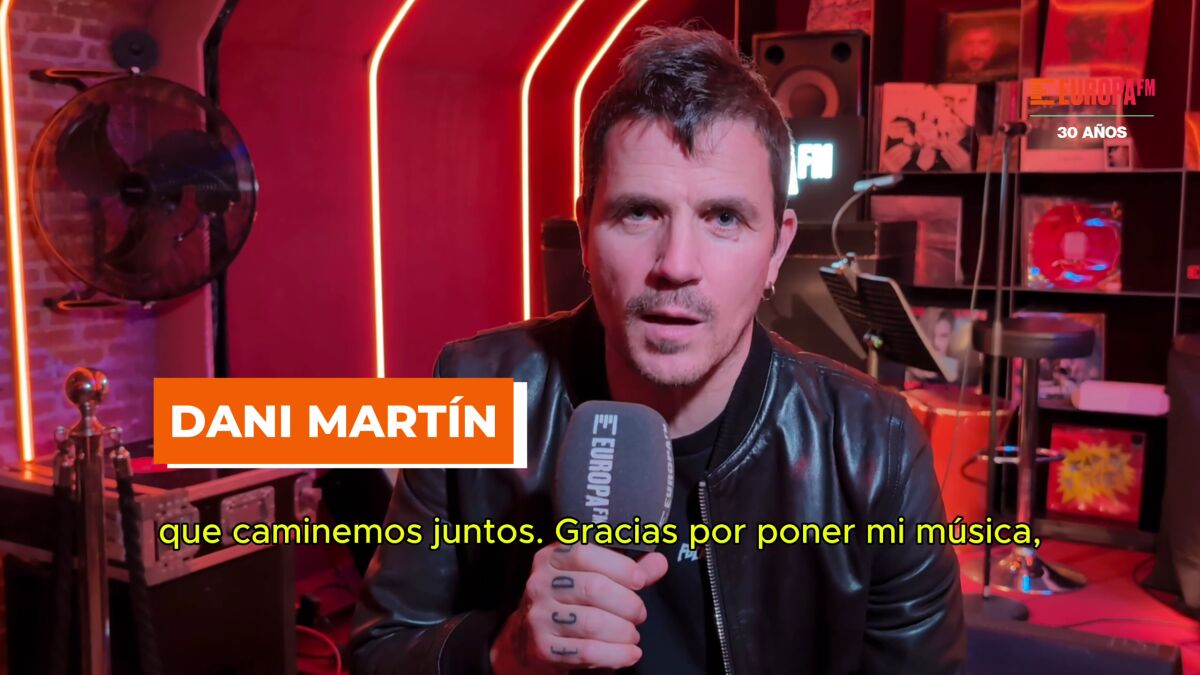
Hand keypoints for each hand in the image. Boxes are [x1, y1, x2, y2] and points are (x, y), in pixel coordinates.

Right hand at [489, 542, 668, 673]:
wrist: (526, 637)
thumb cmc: (567, 601)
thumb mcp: (589, 576)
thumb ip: (625, 569)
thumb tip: (658, 562)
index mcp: (552, 557)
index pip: (585, 553)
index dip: (620, 567)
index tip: (640, 580)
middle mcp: (541, 584)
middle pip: (594, 588)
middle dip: (628, 604)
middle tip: (639, 613)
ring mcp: (540, 616)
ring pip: (593, 622)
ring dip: (624, 631)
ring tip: (632, 634)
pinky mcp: (543, 647)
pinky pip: (587, 651)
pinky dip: (616, 654)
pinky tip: (629, 653)